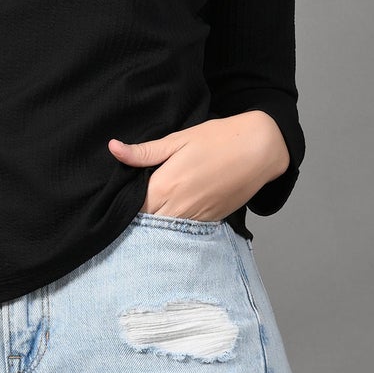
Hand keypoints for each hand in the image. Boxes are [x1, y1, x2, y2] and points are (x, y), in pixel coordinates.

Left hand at [108, 112, 289, 220]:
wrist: (260, 149)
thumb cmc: (219, 139)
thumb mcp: (178, 139)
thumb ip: (144, 152)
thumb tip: (113, 148)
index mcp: (165, 187)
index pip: (130, 210)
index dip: (122, 205)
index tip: (117, 198)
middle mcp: (178, 209)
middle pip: (145, 225)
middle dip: (136, 217)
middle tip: (131, 204)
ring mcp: (196, 219)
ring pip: (164, 232)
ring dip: (155, 224)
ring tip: (151, 210)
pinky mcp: (211, 222)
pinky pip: (184, 231)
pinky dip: (176, 225)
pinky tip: (174, 212)